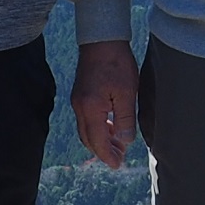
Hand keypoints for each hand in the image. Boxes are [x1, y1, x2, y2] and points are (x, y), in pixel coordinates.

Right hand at [72, 39, 139, 168]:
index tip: (117, 165)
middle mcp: (80, 107)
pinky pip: (86, 119)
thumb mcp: (126, 92)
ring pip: (86, 130)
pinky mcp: (81, 94)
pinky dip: (98, 128)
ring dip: (100, 140)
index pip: (97, 141)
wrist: (101, 39)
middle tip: (119, 158)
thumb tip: (125, 141)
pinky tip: (111, 127)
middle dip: (103, 151)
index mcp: (90, 108)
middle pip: (88, 138)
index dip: (107, 155)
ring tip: (117, 145)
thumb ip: (125, 119)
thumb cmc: (116, 62)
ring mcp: (78, 100)